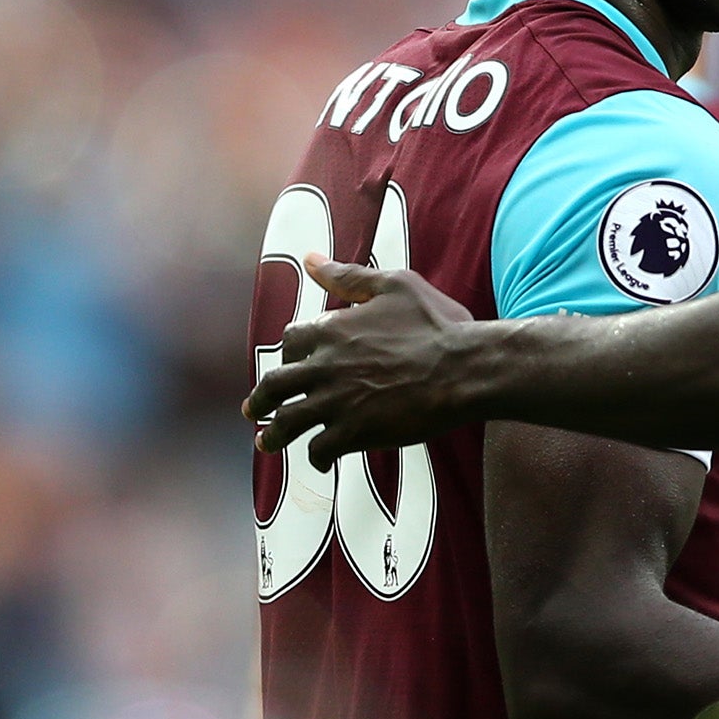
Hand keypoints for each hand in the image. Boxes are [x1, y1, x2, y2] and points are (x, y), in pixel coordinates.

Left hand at [243, 256, 478, 467]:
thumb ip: (349, 276)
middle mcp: (324, 366)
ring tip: (268, 442)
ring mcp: (336, 402)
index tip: (292, 361)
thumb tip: (310, 259)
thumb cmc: (437, 325)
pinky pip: (320, 449)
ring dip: (274, 435)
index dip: (291, 352)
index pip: (292, 340)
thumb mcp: (396, 285)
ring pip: (288, 423)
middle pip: (275, 386)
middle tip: (254, 410)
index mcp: (331, 329)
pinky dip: (316, 456)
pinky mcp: (354, 432)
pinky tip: (321, 458)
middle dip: (260, 400)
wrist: (464, 368)